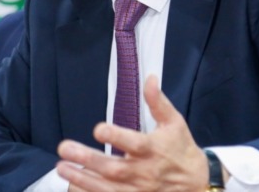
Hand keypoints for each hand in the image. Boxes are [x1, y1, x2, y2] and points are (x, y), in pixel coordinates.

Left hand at [56, 76, 208, 190]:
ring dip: (83, 179)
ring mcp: (139, 190)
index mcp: (155, 149)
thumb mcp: (174, 122)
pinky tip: (73, 186)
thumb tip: (149, 78)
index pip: (135, 143)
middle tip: (64, 148)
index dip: (116, 136)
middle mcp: (146, 172)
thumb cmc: (180, 148)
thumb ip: (158, 102)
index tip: (97, 129)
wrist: (196, 183)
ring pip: (108, 188)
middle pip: (115, 169)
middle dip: (88, 159)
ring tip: (61, 167)